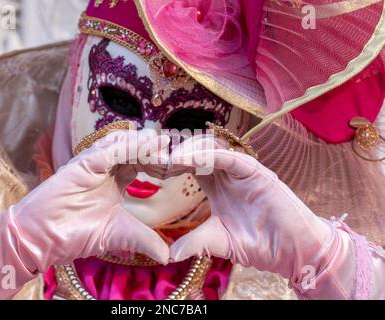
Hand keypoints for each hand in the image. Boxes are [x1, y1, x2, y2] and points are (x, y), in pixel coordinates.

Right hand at [12, 129, 170, 269]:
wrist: (43, 239)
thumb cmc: (76, 234)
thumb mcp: (119, 234)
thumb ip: (145, 239)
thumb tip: (168, 256)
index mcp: (115, 180)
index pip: (142, 163)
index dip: (159, 162)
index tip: (180, 164)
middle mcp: (105, 168)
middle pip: (135, 150)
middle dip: (155, 148)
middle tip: (177, 147)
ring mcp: (93, 163)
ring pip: (122, 144)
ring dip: (144, 143)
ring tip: (164, 142)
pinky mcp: (81, 163)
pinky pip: (108, 150)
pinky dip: (127, 145)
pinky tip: (146, 144)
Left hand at [168, 135, 333, 283]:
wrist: (291, 251)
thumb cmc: (258, 244)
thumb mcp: (219, 241)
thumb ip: (195, 242)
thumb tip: (168, 254)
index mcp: (215, 186)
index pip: (189, 165)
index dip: (170, 164)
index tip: (150, 168)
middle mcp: (226, 174)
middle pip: (197, 150)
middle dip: (176, 151)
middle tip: (156, 157)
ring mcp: (241, 171)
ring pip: (211, 147)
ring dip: (189, 150)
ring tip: (170, 160)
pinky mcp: (255, 171)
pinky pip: (229, 157)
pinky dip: (210, 155)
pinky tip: (192, 159)